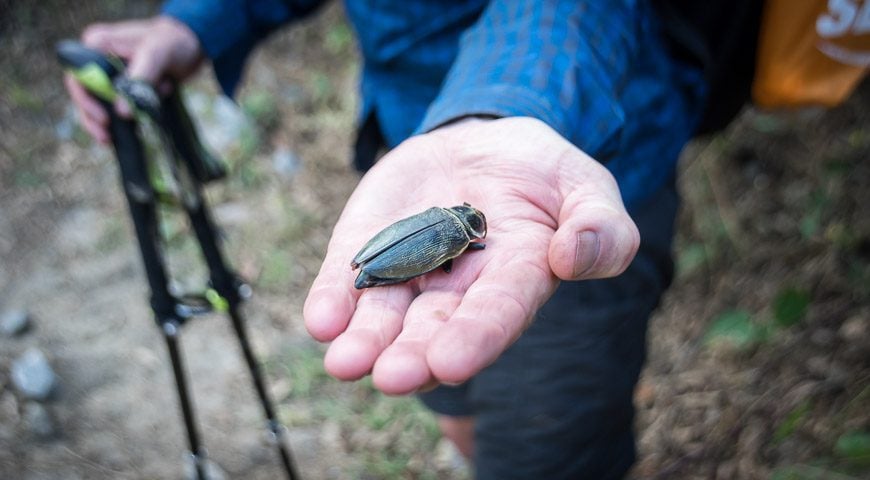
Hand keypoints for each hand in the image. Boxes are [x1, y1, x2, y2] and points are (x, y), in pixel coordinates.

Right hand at [63, 16, 202, 143]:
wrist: (191, 46)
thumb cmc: (173, 42)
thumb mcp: (157, 54)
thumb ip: (140, 79)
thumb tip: (122, 112)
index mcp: (98, 44)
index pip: (78, 75)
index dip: (85, 100)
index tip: (104, 119)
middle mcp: (97, 58)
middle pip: (84, 93)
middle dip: (93, 117)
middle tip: (106, 138)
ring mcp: (108, 74)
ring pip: (97, 103)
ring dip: (108, 122)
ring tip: (113, 140)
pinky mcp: (121, 87)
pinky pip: (114, 107)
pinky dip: (124, 119)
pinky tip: (131, 132)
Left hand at [304, 117, 639, 394]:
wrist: (486, 145)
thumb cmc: (544, 175)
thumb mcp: (586, 188)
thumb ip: (599, 227)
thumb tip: (571, 255)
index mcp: (518, 279)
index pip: (499, 311)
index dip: (477, 336)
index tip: (450, 362)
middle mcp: (460, 288)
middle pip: (436, 327)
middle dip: (413, 354)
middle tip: (392, 377)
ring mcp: (411, 267)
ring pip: (386, 314)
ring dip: (366, 340)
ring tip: (345, 363)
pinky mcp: (371, 244)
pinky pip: (348, 278)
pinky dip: (333, 300)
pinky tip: (322, 319)